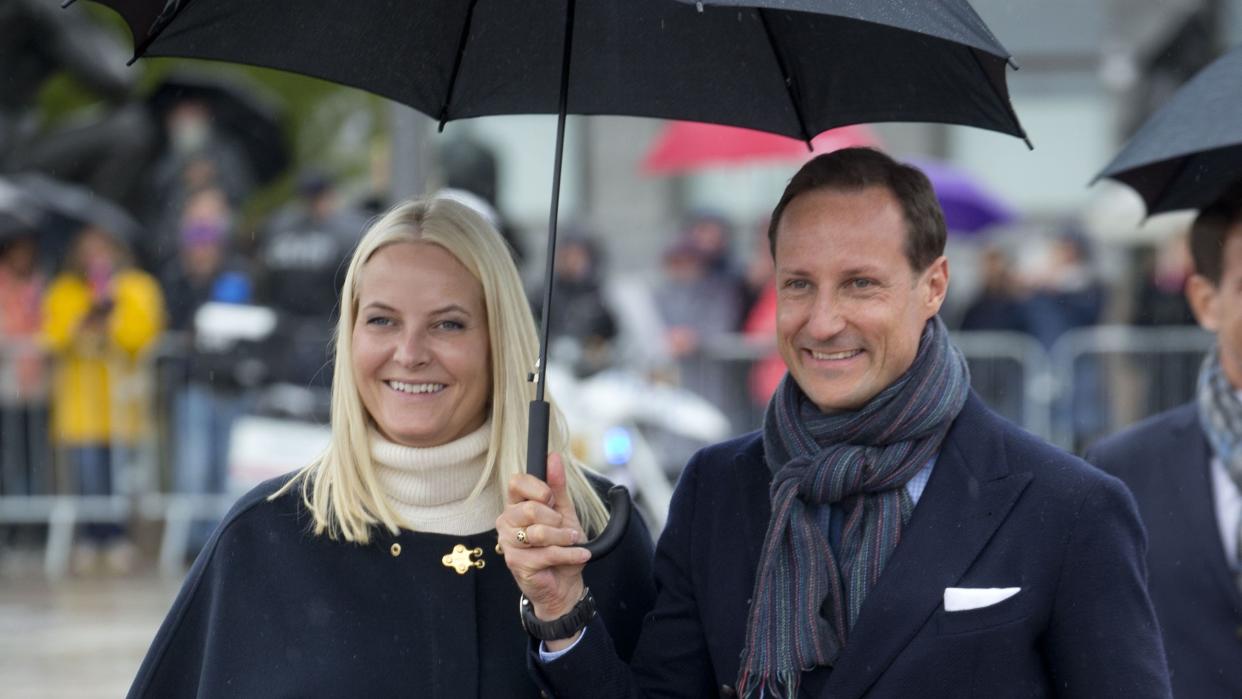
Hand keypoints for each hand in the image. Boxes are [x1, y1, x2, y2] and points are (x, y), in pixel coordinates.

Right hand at [498, 453, 589, 637]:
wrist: (564, 583)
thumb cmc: (561, 546)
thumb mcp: (564, 512)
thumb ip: (557, 487)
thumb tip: (554, 457)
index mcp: (516, 505)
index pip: (516, 482)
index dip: (538, 488)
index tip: (551, 499)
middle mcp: (507, 521)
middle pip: (529, 508)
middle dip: (556, 519)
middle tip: (565, 528)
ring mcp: (509, 543)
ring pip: (539, 532)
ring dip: (565, 538)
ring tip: (573, 541)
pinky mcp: (517, 563)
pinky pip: (547, 553)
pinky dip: (570, 554)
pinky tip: (580, 555)